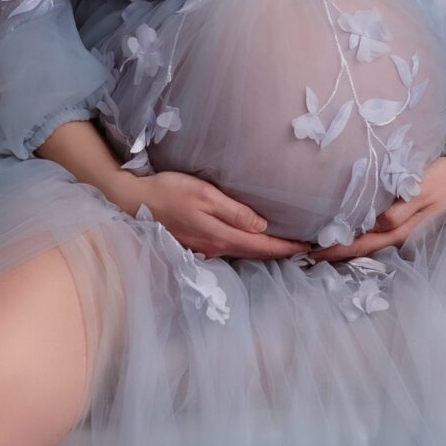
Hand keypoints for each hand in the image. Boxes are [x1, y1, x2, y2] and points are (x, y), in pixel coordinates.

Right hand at [120, 168, 307, 259]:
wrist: (134, 200)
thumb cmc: (169, 191)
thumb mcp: (205, 195)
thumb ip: (235, 212)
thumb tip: (263, 227)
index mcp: (222, 236)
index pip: (263, 247)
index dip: (288, 247)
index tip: (310, 246)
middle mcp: (216, 247)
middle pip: (256, 254)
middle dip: (282, 251)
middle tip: (307, 248)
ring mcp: (206, 248)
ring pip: (244, 252)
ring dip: (266, 250)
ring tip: (286, 244)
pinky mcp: (198, 242)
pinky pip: (230, 248)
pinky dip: (248, 246)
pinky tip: (254, 240)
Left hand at [306, 132, 445, 261]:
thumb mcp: (423, 190)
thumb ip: (400, 209)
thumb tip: (375, 224)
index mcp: (400, 231)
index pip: (359, 246)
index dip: (334, 250)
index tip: (308, 252)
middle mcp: (397, 233)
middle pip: (358, 248)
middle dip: (331, 251)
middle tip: (300, 252)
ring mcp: (400, 226)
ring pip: (364, 240)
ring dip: (341, 241)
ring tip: (314, 241)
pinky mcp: (401, 215)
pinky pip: (372, 228)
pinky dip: (354, 230)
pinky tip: (342, 226)